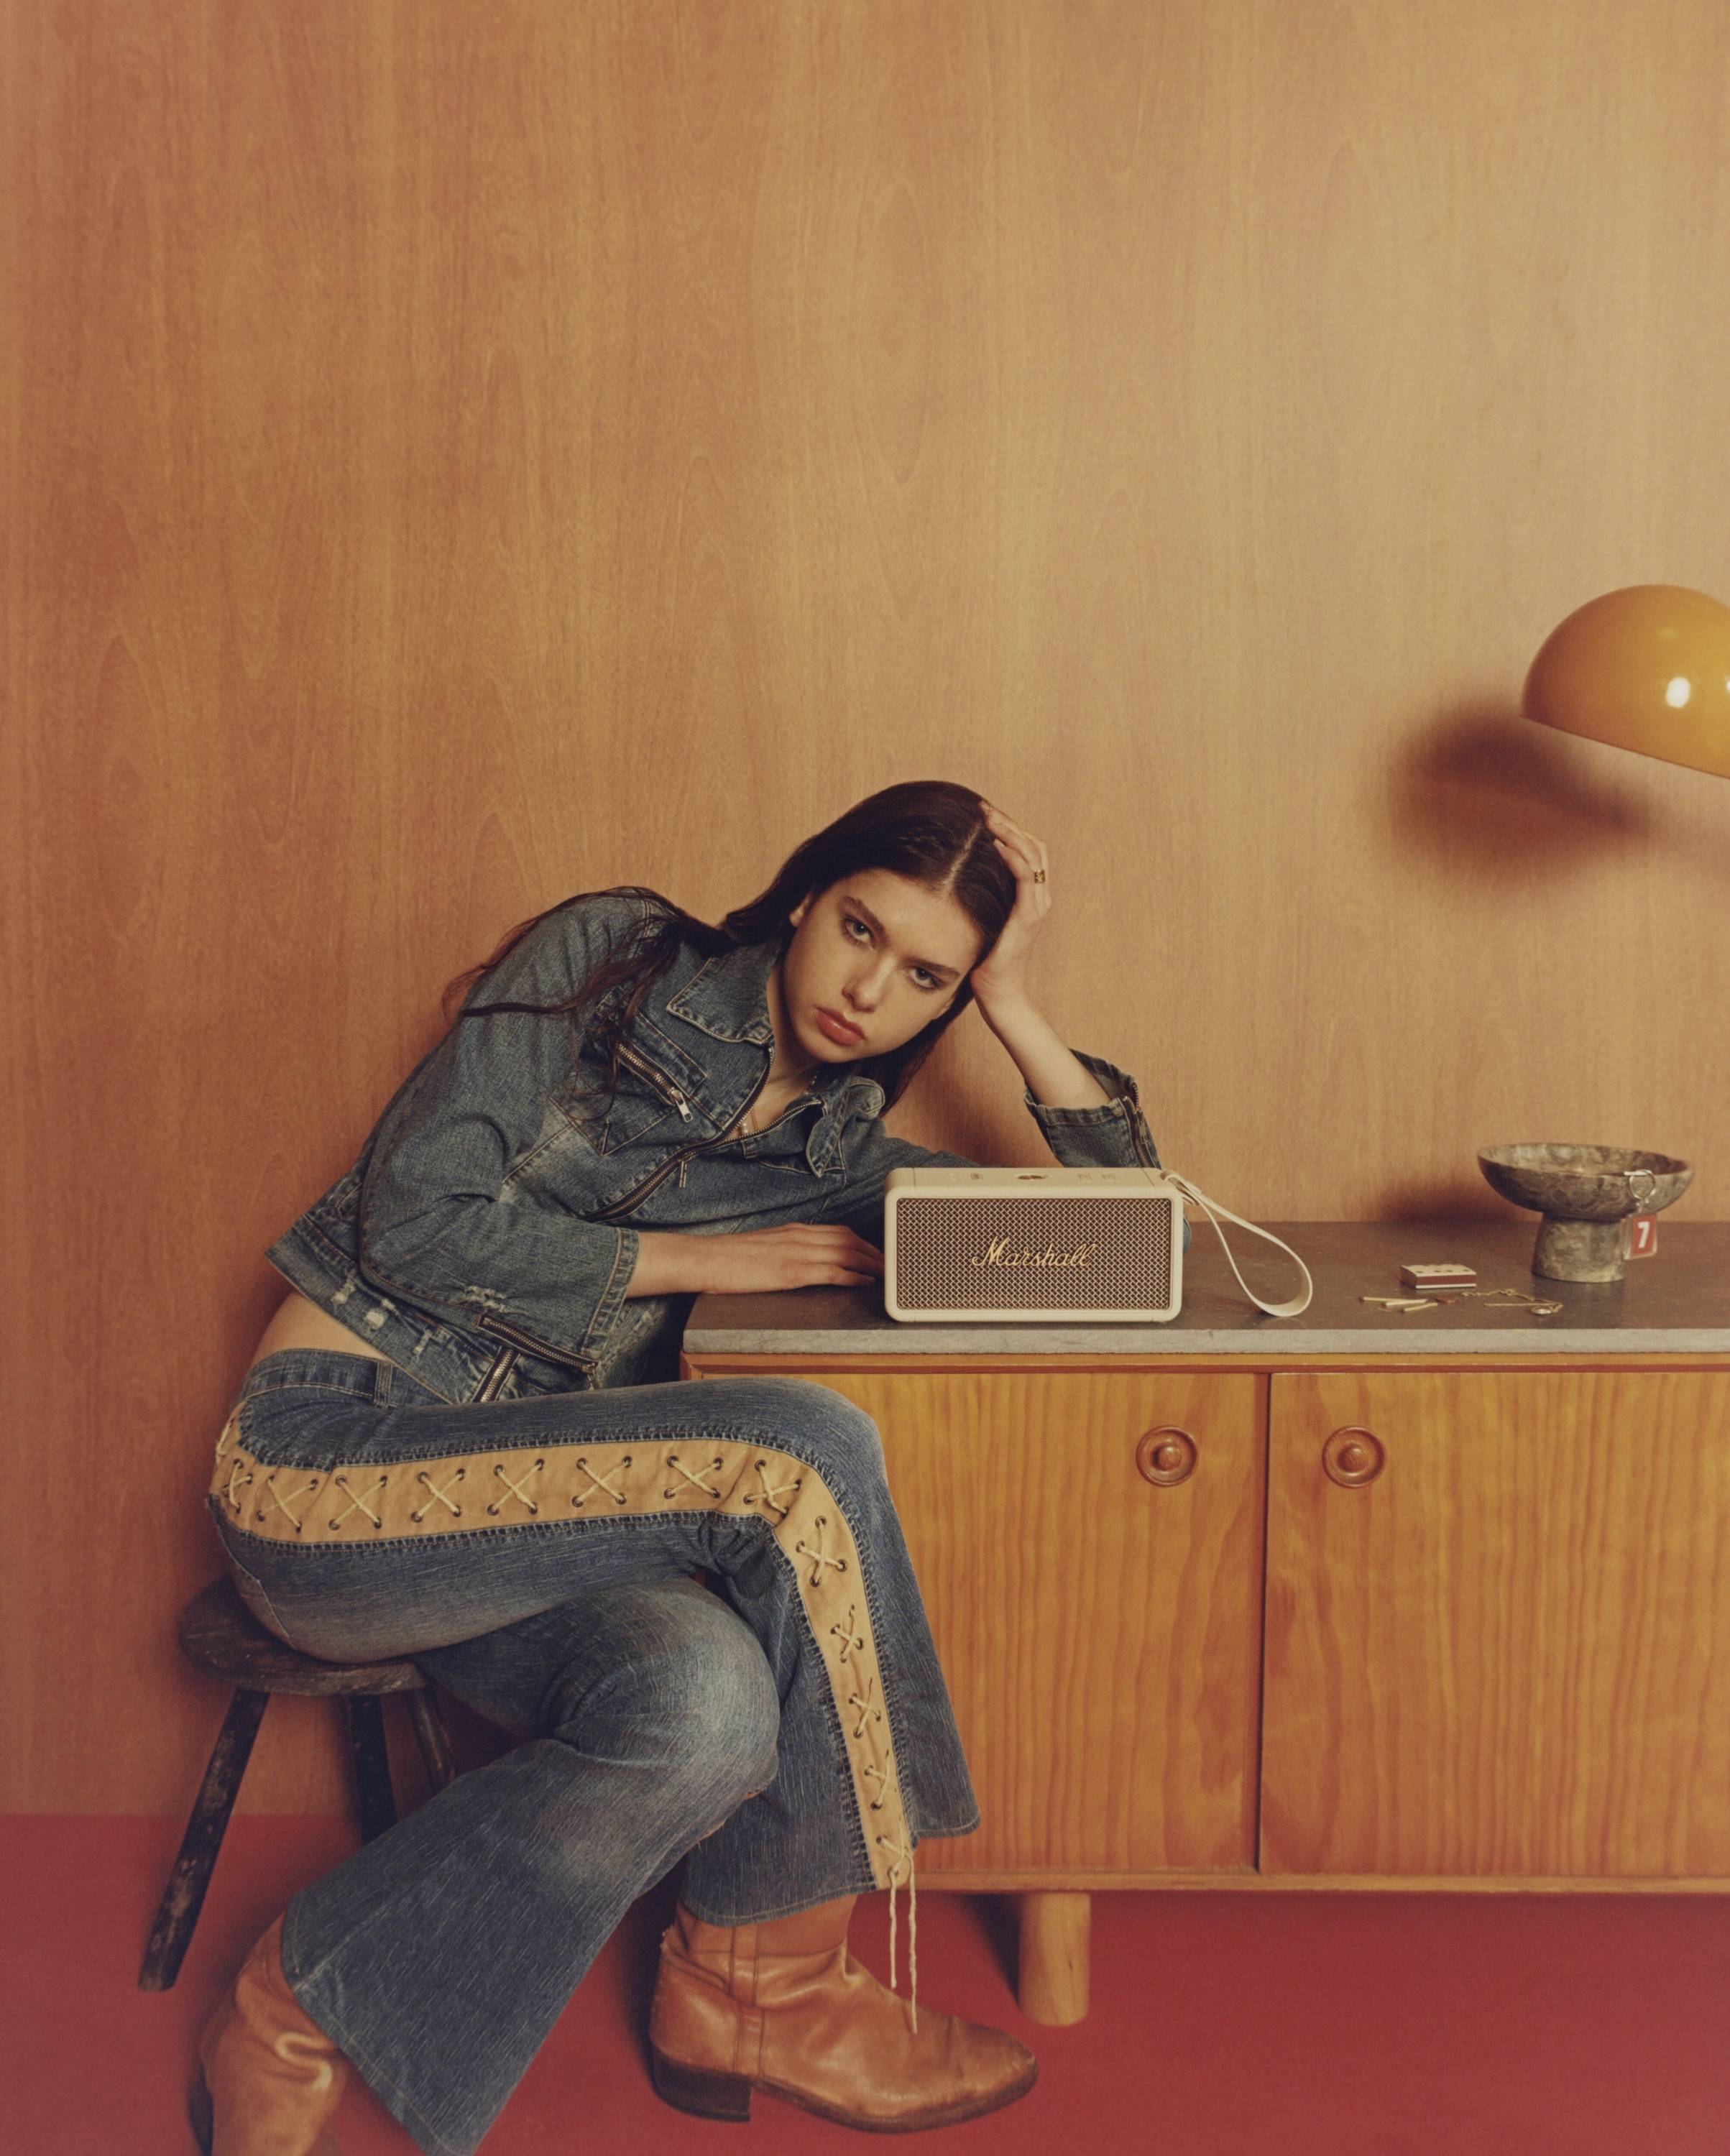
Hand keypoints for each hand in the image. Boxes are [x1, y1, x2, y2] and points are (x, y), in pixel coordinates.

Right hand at [700, 1225, 884, 1293]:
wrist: (706, 1259)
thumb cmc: (729, 1258)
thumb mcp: (764, 1248)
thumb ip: (785, 1250)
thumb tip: (799, 1261)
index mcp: (794, 1231)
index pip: (839, 1231)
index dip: (863, 1242)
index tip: (876, 1252)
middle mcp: (800, 1237)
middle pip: (850, 1240)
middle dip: (874, 1252)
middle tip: (891, 1265)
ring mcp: (797, 1253)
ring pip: (847, 1253)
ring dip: (871, 1263)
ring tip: (886, 1275)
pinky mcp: (791, 1271)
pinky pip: (831, 1272)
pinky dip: (853, 1276)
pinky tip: (865, 1283)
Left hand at [969, 801, 1050, 1009]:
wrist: (997, 992)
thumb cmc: (984, 959)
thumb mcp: (982, 918)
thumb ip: (980, 896)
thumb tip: (953, 874)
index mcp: (1030, 896)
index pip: (1029, 850)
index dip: (1010, 829)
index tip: (984, 815)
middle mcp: (1039, 897)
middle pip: (1034, 846)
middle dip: (1009, 823)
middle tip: (984, 809)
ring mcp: (1036, 906)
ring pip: (1033, 855)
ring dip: (1010, 832)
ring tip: (988, 818)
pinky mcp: (1028, 916)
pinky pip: (1025, 877)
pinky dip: (1013, 856)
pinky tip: (996, 845)